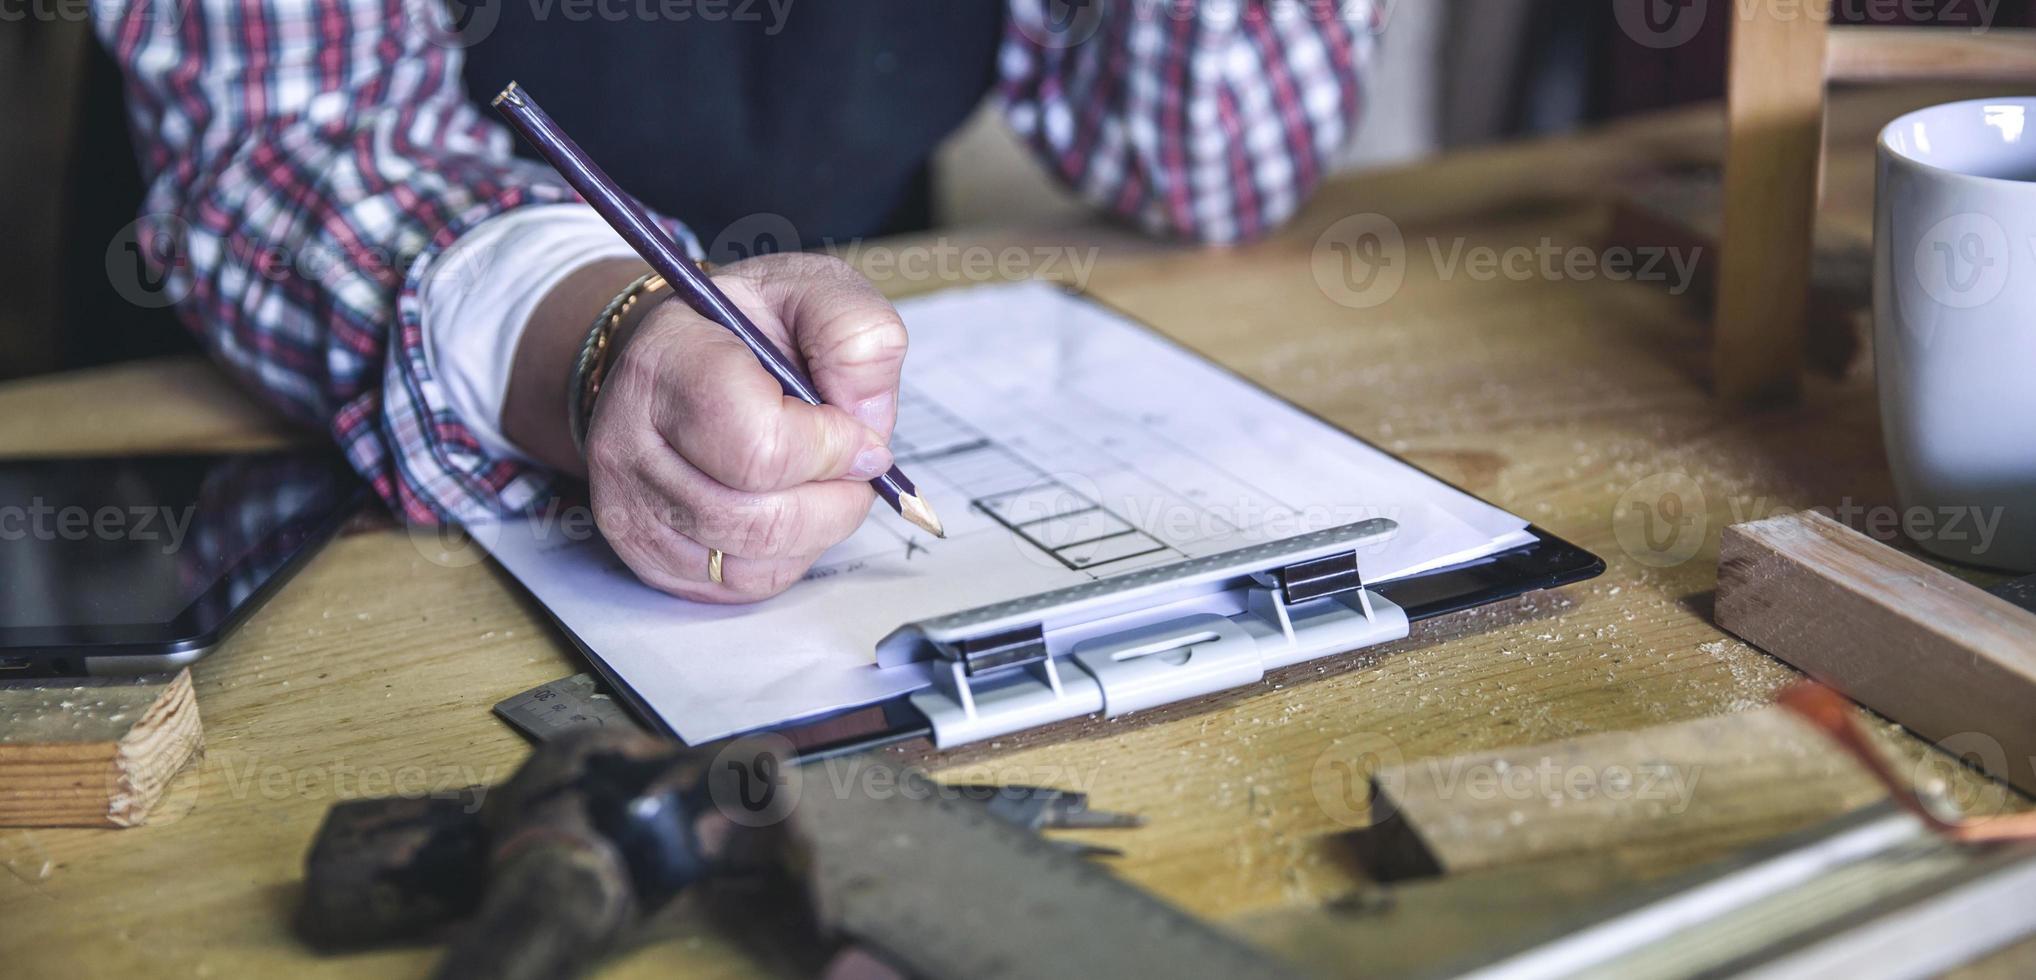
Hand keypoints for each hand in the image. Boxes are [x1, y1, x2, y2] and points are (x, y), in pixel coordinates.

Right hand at [505, 253, 906, 601]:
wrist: (675, 356)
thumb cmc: (745, 328)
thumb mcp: (810, 292)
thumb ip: (854, 332)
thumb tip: (866, 420)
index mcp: (665, 365)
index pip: (758, 446)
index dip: (830, 449)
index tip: (857, 431)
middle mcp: (627, 444)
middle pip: (758, 520)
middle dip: (835, 499)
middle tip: (853, 463)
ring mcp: (629, 509)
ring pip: (753, 562)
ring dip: (817, 529)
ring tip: (822, 479)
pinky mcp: (645, 557)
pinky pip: (740, 586)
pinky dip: (788, 556)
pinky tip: (790, 506)